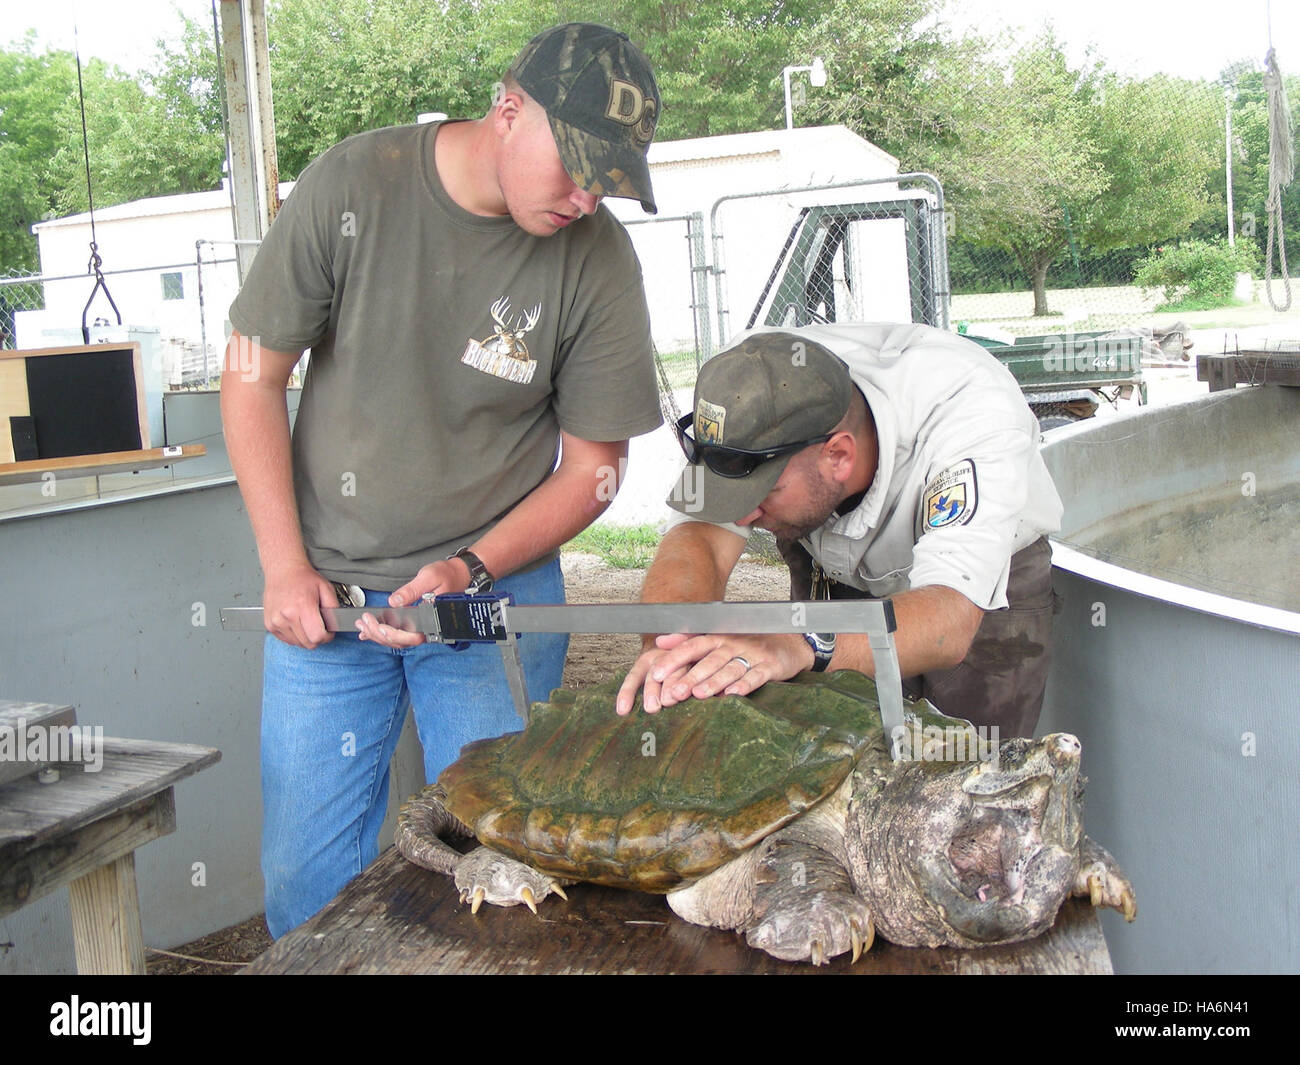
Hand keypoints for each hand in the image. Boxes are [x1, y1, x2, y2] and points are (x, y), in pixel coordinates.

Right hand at [263, 564, 338, 648]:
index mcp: (302, 606)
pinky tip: (297, 622)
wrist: (282, 571)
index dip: (327, 636)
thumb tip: (335, 625)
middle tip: (319, 626)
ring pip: (298, 644)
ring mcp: (276, 622)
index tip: (328, 631)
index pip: (317, 636)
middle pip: (308, 643)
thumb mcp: (326, 588)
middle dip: (318, 638)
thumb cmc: (303, 578)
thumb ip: (333, 608)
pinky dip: (295, 636)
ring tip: (307, 622)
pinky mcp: (270, 625)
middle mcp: (287, 616)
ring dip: (306, 637)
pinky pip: (287, 640)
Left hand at [356, 558, 471, 648]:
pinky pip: (400, 635)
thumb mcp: (429, 577)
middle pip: (401, 642)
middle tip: (364, 622)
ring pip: (399, 641)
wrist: (459, 574)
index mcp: (433, 619)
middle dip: (379, 634)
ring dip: (378, 635)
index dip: (393, 634)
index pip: (411, 636)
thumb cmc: (447, 575)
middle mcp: (429, 628)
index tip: (378, 625)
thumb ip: (411, 591)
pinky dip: (383, 634)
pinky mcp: (418, 624)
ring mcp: (423, 628)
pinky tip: (369, 632)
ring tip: (362, 625)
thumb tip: (395, 602)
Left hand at [616, 632, 814, 714]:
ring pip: (730, 669)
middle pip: (709, 660)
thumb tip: (659, 641)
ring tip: (699, 695)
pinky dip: (745, 684)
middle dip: (690, 677)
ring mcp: (752, 654)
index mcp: (718, 637)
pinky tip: (733, 694)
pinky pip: (756, 676)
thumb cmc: (746, 643)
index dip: (674, 659)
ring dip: (714, 682)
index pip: (692, 646)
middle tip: (673, 693)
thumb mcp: (718, 638)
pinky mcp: (770, 666)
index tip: (656, 673)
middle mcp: (733, 644)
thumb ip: (687, 640)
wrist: (788, 642)